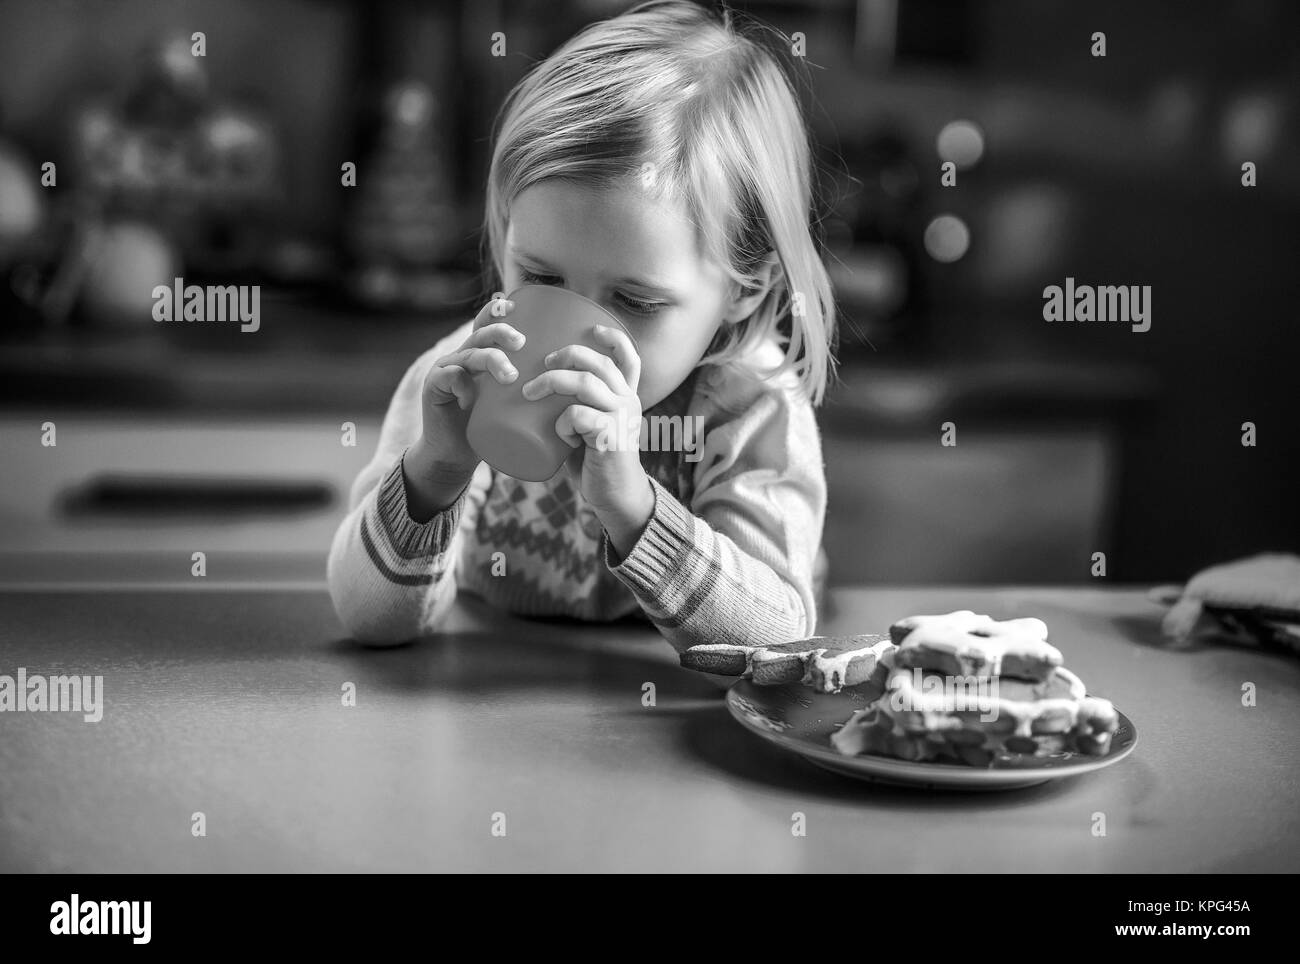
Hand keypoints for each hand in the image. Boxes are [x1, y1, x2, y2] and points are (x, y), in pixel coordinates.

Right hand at [418, 295, 522, 476]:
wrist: (455, 456)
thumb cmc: (491, 429)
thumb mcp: (513, 403)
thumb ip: (532, 389)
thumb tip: (573, 382)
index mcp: (480, 354)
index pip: (486, 324)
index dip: (497, 311)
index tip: (515, 306)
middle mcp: (461, 357)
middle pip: (481, 334)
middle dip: (501, 332)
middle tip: (521, 342)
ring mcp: (446, 371)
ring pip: (469, 354)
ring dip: (490, 360)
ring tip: (510, 376)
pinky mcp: (433, 389)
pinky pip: (448, 377)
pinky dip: (461, 384)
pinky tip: (470, 398)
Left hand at [520, 323, 651, 519]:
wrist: (615, 496)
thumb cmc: (594, 459)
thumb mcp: (591, 425)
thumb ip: (578, 405)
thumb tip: (539, 385)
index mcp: (626, 396)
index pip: (630, 357)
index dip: (613, 337)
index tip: (592, 328)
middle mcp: (628, 402)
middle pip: (599, 362)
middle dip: (566, 355)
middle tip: (543, 364)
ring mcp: (621, 419)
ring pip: (586, 383)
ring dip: (552, 382)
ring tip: (529, 392)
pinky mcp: (610, 438)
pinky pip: (579, 416)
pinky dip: (562, 422)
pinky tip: (559, 435)